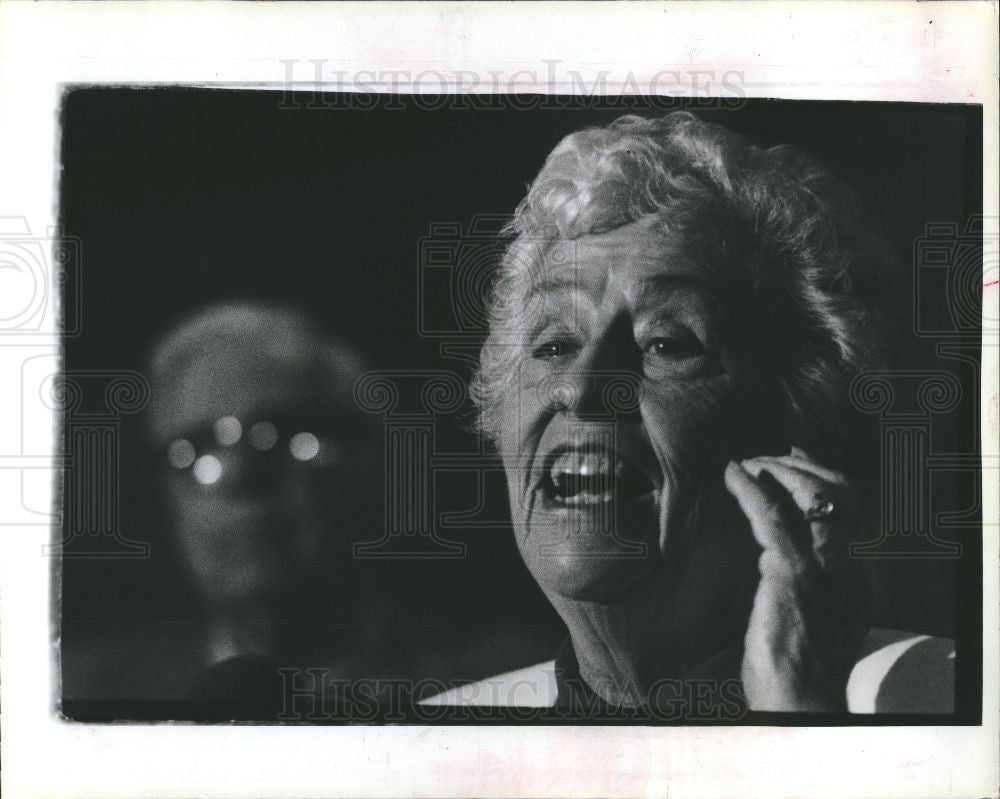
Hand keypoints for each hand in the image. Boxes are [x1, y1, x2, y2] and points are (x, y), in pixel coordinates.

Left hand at [724, 448, 871, 711]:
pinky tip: (732, 476)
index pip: (855, 508)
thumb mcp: (818, 619)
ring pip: (811, 496)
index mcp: (862, 576)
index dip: (824, 476)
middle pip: (841, 492)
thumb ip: (808, 582)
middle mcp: (854, 566)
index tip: (797, 457)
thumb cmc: (799, 669)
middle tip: (767, 457)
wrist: (801, 703)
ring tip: (747, 464)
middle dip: (802, 466)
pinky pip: (773, 516)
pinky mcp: (794, 574)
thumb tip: (774, 556)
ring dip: (776, 471)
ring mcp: (828, 568)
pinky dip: (751, 489)